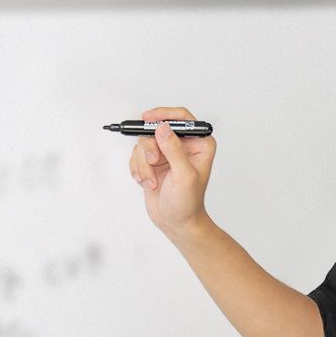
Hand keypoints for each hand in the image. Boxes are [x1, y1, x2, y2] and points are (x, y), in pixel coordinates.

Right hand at [127, 105, 215, 237]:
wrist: (176, 222)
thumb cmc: (187, 203)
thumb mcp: (184, 175)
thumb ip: (173, 149)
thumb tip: (163, 128)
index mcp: (199, 143)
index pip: (182, 118)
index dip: (164, 114)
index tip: (148, 118)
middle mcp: (183, 144)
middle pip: (156, 129)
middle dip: (150, 148)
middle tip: (153, 161)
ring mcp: (166, 152)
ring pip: (144, 143)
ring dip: (143, 164)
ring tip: (152, 181)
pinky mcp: (152, 161)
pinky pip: (136, 154)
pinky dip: (138, 168)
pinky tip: (147, 182)